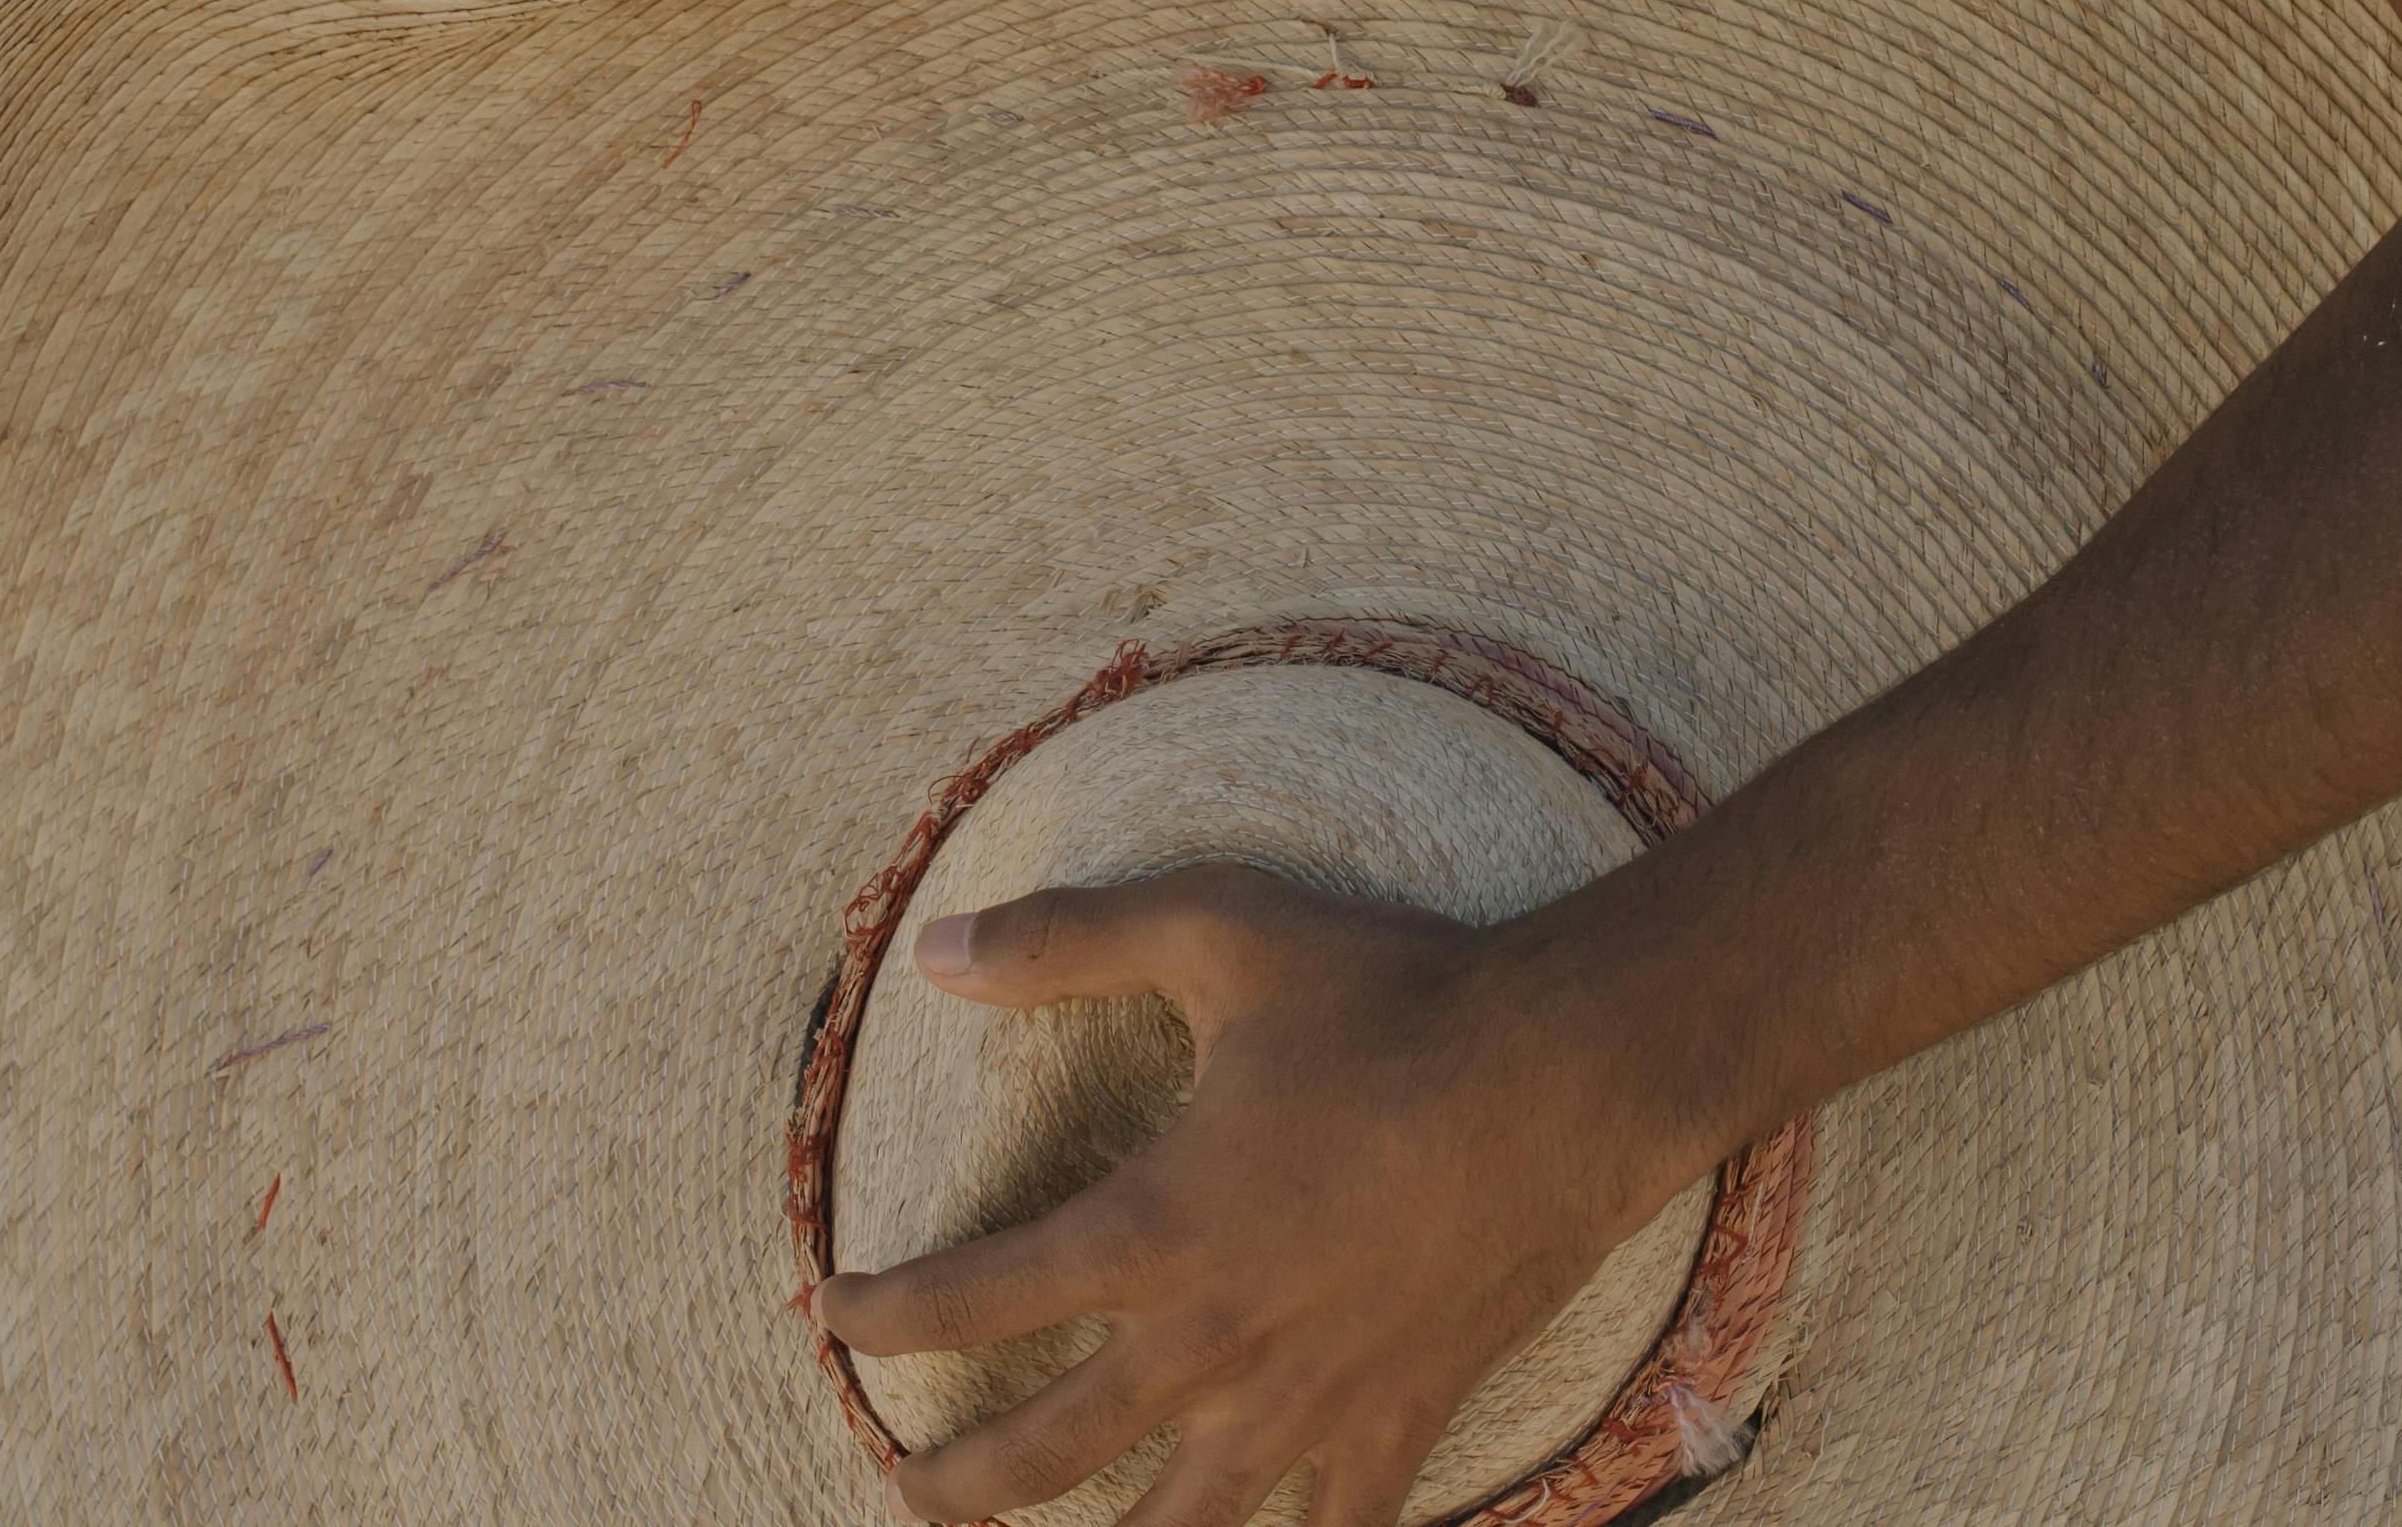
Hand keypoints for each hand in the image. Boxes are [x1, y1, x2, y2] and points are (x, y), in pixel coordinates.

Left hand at [816, 864, 1706, 1526]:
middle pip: (1045, 1451)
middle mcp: (1215, 1341)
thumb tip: (933, 951)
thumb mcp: (1215, 930)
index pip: (975, 1295)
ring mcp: (1309, 1400)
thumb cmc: (1392, 996)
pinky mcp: (1399, 1420)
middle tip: (900, 1486)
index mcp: (1156, 1226)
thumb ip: (1065, 941)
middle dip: (953, 1483)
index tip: (829, 1312)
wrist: (1573, 1073)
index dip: (884, 1312)